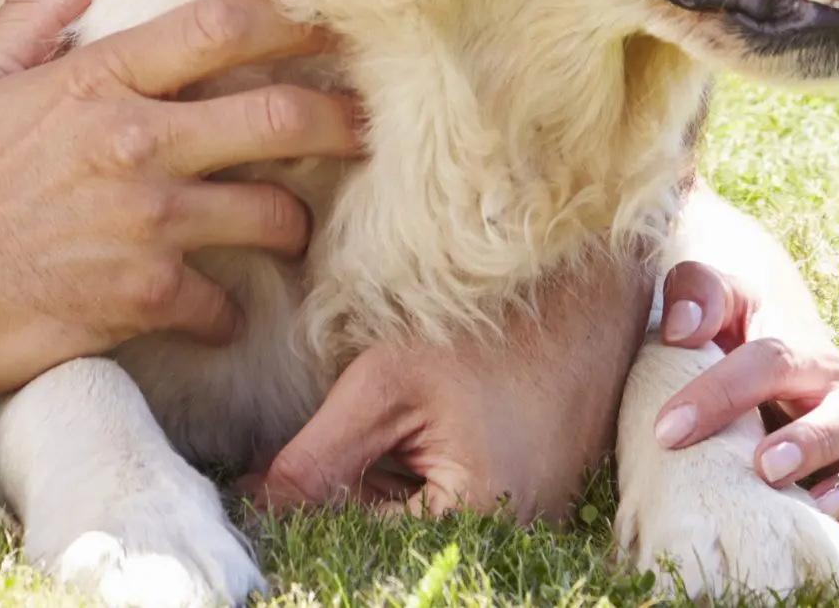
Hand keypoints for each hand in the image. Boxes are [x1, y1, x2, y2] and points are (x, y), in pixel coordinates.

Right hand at [0, 0, 361, 398]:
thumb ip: (33, 12)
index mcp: (97, 78)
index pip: (221, 26)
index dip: (290, 18)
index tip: (329, 23)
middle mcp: (136, 140)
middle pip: (279, 116)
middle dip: (339, 119)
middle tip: (364, 125)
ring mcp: (148, 222)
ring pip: (273, 212)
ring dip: (295, 222)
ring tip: (295, 225)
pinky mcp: (147, 297)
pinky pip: (227, 302)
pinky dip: (229, 310)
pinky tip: (218, 308)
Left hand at [258, 242, 649, 520]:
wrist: (581, 295)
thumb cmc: (487, 327)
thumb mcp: (384, 385)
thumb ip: (318, 457)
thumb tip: (257, 507)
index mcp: (476, 522)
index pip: (360, 543)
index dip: (306, 512)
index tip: (257, 481)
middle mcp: (510, 541)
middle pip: (389, 540)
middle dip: (345, 495)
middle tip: (333, 432)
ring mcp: (524, 525)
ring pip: (415, 523)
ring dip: (380, 484)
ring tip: (391, 420)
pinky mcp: (527, 501)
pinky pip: (447, 504)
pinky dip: (415, 472)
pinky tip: (414, 428)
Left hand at [653, 258, 838, 520]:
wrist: (775, 360)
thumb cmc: (734, 332)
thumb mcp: (716, 303)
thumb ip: (695, 293)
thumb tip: (682, 329)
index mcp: (801, 348)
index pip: (769, 362)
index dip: (719, 394)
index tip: (668, 430)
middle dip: (808, 443)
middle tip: (764, 469)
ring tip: (809, 505)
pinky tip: (826, 517)